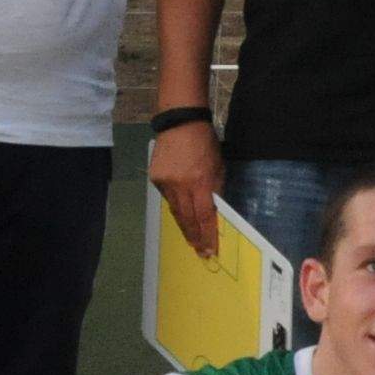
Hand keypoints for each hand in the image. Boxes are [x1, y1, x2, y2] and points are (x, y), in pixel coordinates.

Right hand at [149, 119, 223, 257]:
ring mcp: (165, 183)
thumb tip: (213, 211)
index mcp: (200, 182)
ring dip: (185, 226)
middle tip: (200, 251)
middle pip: (187, 218)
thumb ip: (215, 190)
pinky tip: (181, 211)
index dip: (208, 235)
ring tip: (192, 239)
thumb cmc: (205, 143)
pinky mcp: (155, 179)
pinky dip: (176, 205)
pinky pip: (167, 198)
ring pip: (175, 211)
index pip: (205, 215)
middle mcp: (181, 185)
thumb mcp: (219, 167)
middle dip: (195, 237)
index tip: (210, 250)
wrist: (180, 123)